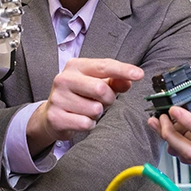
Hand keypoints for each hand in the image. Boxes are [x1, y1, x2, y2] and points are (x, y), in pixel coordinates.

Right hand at [27, 57, 143, 156]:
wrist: (51, 115)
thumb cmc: (79, 95)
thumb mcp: (96, 83)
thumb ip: (114, 81)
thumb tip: (129, 81)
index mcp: (75, 66)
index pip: (104, 66)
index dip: (123, 70)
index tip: (139, 75)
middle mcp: (64, 79)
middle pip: (101, 89)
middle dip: (108, 99)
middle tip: (102, 101)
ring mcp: (57, 98)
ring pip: (95, 109)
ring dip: (97, 113)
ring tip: (87, 110)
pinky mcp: (55, 117)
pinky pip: (85, 123)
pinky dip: (89, 124)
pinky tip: (80, 120)